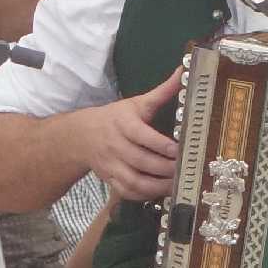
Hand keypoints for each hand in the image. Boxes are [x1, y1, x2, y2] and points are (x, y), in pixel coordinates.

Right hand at [82, 76, 182, 201]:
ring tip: (176, 184)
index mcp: (123, 123)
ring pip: (134, 181)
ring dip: (157, 186)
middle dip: (165, 168)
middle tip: (185, 170)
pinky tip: (160, 191)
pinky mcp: (110, 179)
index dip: (161, 145)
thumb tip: (183, 72)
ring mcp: (111, 165)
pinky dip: (145, 195)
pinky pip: (127, 192)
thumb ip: (162, 92)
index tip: (178, 150)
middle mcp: (116, 145)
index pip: (142, 136)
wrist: (83, 136)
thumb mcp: (136, 103)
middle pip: (141, 161)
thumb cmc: (115, 118)